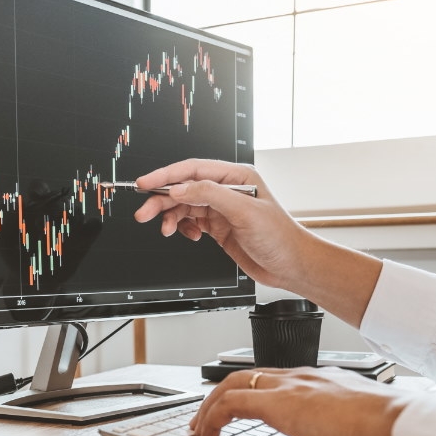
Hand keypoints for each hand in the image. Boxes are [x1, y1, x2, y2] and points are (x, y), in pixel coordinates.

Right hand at [132, 158, 382, 328]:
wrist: (291, 266)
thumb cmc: (279, 237)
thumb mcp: (244, 211)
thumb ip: (210, 195)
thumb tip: (180, 189)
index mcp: (236, 176)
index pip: (193, 170)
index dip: (167, 176)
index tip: (146, 183)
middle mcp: (227, 189)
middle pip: (184, 188)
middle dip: (162, 200)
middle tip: (144, 213)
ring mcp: (222, 209)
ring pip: (185, 206)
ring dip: (171, 217)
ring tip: (165, 229)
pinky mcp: (218, 226)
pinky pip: (191, 221)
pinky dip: (183, 228)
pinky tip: (187, 235)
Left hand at [190, 367, 413, 435]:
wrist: (402, 428)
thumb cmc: (394, 434)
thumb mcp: (363, 431)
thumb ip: (348, 432)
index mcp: (325, 382)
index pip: (275, 381)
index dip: (250, 396)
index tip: (238, 415)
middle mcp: (305, 377)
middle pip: (248, 377)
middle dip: (220, 398)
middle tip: (206, 421)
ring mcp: (291, 387)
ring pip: (233, 385)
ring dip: (210, 408)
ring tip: (199, 432)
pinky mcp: (280, 403)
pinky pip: (231, 403)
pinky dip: (212, 419)